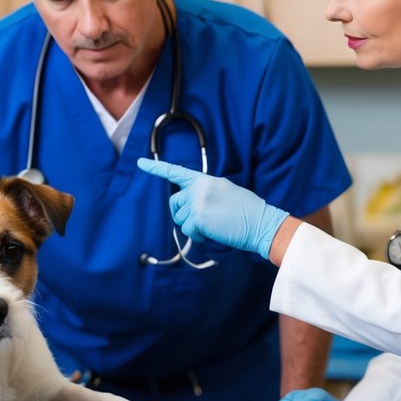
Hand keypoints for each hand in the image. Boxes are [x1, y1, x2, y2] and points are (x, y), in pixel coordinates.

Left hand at [136, 158, 288, 259]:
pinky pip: (188, 231)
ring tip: (214, 226)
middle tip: (199, 221)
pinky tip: (213, 233)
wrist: (260, 222)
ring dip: (194, 228)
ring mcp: (197, 201)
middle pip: (174, 203)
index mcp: (205, 180)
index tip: (139, 163)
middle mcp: (198, 188)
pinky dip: (198, 237)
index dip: (157, 169)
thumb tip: (189, 206)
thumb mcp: (224, 192)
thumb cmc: (246, 212)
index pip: (177, 172)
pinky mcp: (197, 217)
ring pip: (181, 220)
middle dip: (181, 215)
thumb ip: (204, 193)